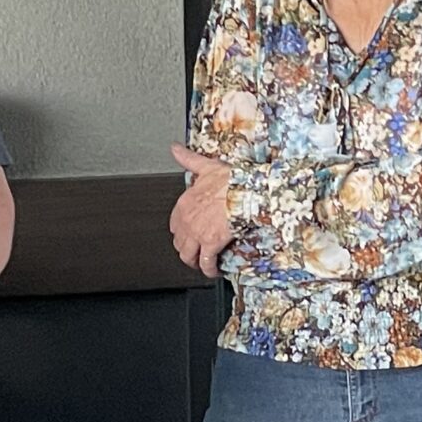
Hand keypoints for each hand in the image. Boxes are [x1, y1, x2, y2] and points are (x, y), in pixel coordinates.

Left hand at [169, 144, 233, 277]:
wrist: (247, 191)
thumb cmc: (232, 179)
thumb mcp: (207, 166)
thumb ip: (188, 159)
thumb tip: (175, 149)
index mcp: (185, 202)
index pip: (174, 222)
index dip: (181, 230)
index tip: (189, 233)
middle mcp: (187, 220)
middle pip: (179, 241)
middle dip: (186, 247)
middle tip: (195, 251)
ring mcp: (197, 233)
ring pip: (187, 254)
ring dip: (193, 261)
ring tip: (201, 264)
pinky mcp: (211, 244)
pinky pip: (205, 262)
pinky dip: (208, 269)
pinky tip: (213, 272)